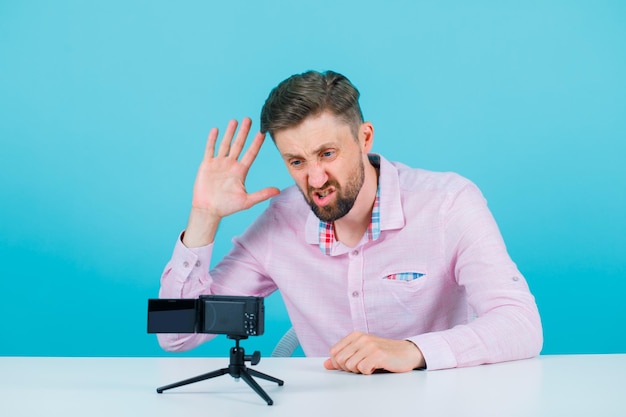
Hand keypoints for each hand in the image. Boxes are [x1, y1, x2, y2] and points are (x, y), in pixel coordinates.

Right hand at [183, 118, 279, 246]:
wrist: (208, 210)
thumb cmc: (227, 207)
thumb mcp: (247, 201)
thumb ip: (262, 194)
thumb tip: (278, 191)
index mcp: (240, 171)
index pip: (251, 153)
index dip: (256, 143)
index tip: (262, 132)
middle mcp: (231, 165)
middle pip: (239, 145)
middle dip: (244, 132)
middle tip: (249, 119)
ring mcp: (219, 163)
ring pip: (225, 144)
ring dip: (230, 133)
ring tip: (234, 121)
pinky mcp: (207, 165)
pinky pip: (210, 150)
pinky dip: (212, 140)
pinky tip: (216, 130)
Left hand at [323, 331, 425, 373]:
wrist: (406, 352)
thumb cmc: (383, 353)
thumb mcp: (361, 352)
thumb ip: (343, 357)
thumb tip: (326, 364)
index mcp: (355, 335)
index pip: (333, 352)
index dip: (338, 363)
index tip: (350, 364)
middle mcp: (361, 338)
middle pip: (340, 360)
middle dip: (348, 368)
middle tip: (361, 366)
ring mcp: (369, 345)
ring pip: (350, 366)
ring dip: (359, 370)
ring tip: (370, 365)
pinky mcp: (378, 354)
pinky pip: (363, 369)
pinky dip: (368, 372)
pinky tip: (376, 367)